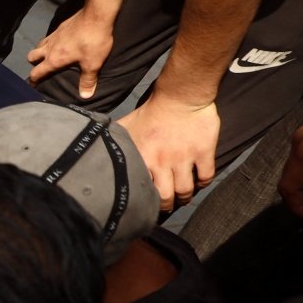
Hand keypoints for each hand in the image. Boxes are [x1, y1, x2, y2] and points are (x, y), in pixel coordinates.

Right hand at [27, 10, 115, 97]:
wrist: (96, 15)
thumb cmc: (93, 41)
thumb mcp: (93, 64)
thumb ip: (87, 80)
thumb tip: (85, 97)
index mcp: (54, 60)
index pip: (36, 73)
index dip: (33, 81)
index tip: (32, 86)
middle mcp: (49, 48)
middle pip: (31, 57)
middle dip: (34, 64)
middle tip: (42, 68)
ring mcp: (53, 36)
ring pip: (39, 45)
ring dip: (40, 52)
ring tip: (49, 55)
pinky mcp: (60, 27)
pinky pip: (49, 36)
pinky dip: (50, 42)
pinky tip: (61, 43)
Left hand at [119, 93, 220, 210]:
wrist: (180, 96)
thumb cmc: (151, 112)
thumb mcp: (126, 126)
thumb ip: (115, 140)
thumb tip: (96, 147)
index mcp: (142, 158)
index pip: (141, 190)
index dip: (143, 201)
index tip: (144, 204)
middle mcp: (162, 162)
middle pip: (166, 197)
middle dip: (167, 206)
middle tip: (167, 207)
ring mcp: (184, 158)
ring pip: (186, 190)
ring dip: (185, 197)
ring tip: (183, 198)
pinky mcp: (203, 152)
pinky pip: (206, 176)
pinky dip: (203, 184)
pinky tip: (199, 183)